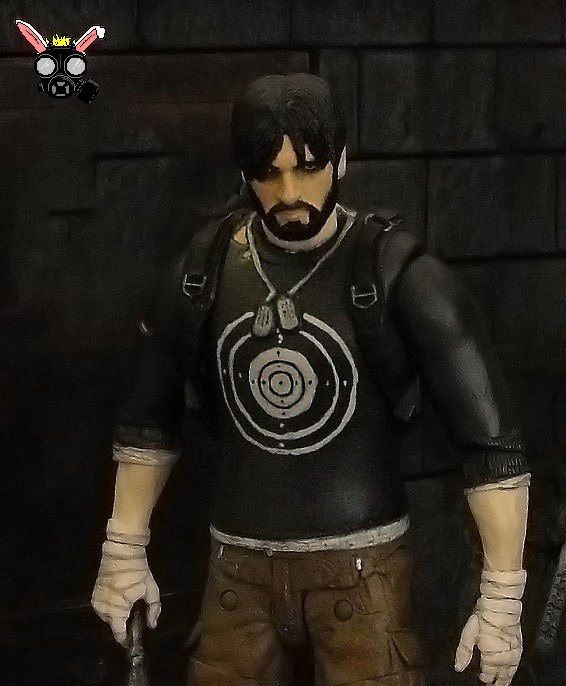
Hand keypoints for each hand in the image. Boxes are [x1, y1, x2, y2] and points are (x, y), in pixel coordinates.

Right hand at [91, 539, 160, 644]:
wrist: (122, 552)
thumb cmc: (138, 571)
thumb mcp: (151, 589)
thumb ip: (153, 609)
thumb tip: (152, 625)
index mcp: (117, 610)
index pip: (118, 633)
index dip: (127, 638)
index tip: (133, 639)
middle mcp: (103, 609)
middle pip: (113, 625)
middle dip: (123, 622)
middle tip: (134, 613)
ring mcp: (97, 601)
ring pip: (107, 617)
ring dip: (116, 614)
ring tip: (127, 603)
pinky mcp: (94, 594)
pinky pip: (102, 608)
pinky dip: (110, 607)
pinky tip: (120, 598)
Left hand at [454, 569, 525, 685]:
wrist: (501, 606)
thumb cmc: (483, 617)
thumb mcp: (468, 633)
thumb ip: (464, 651)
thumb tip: (458, 668)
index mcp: (489, 655)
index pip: (488, 673)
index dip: (485, 678)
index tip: (481, 679)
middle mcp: (502, 657)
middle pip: (500, 675)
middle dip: (496, 682)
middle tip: (492, 685)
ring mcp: (513, 652)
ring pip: (510, 671)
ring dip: (506, 678)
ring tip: (502, 683)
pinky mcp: (519, 646)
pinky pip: (517, 663)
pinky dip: (513, 669)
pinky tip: (512, 670)